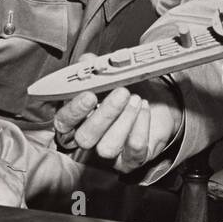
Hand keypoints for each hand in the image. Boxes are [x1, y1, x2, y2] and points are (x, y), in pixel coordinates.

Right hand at [53, 79, 181, 173]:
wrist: (158, 104)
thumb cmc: (129, 90)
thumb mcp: (112, 74)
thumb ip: (96, 67)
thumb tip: (86, 61)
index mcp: (77, 120)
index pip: (64, 122)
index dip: (74, 111)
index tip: (89, 94)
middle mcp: (90, 139)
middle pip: (84, 138)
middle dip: (103, 115)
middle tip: (122, 92)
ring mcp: (110, 153)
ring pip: (107, 148)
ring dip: (124, 121)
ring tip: (137, 99)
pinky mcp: (132, 160)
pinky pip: (134, 150)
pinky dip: (141, 127)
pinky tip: (145, 109)